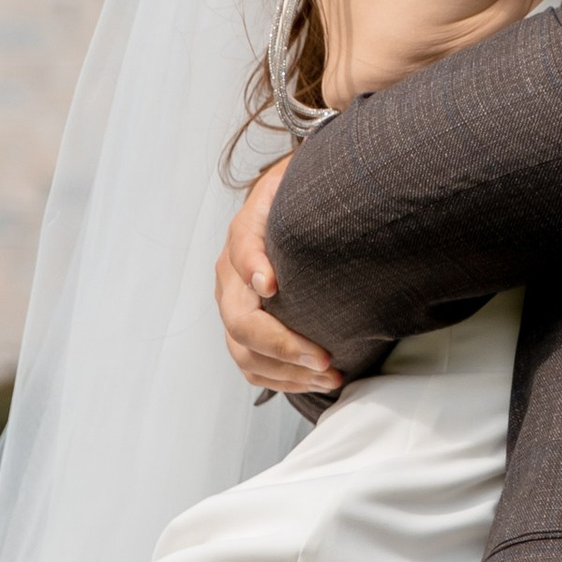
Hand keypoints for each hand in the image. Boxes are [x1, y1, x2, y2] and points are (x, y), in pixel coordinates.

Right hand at [214, 160, 344, 402]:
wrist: (287, 209)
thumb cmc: (298, 197)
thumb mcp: (296, 180)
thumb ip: (295, 187)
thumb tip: (308, 201)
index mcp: (244, 232)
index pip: (242, 249)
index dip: (253, 268)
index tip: (273, 286)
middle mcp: (230, 276)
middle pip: (240, 321)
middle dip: (283, 345)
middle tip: (325, 358)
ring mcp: (234, 307)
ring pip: (245, 354)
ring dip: (288, 372)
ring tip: (330, 375)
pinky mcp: (243, 331)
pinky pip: (253, 367)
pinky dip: (283, 380)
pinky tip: (315, 381)